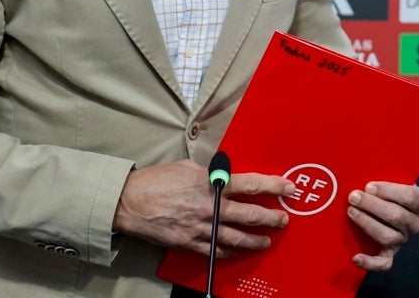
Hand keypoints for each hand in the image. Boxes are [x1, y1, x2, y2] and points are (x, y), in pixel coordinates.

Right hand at [113, 160, 294, 256]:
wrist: (130, 202)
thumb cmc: (156, 181)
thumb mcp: (188, 167)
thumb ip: (210, 173)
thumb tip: (223, 176)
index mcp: (210, 184)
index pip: (250, 185)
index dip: (273, 187)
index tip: (288, 189)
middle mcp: (209, 207)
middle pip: (249, 215)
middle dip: (270, 218)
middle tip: (283, 220)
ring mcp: (201, 227)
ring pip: (237, 238)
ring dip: (255, 240)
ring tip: (266, 241)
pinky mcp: (190, 243)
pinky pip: (216, 251)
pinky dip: (230, 251)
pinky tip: (238, 250)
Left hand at [346, 181, 418, 271]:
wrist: (386, 204)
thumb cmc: (386, 188)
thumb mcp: (392, 177)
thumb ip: (385, 173)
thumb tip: (367, 171)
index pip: (411, 197)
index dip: (389, 191)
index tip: (369, 186)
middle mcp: (414, 224)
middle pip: (397, 216)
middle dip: (372, 205)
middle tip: (353, 196)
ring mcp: (402, 239)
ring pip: (388, 236)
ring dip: (367, 223)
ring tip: (351, 211)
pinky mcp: (389, 253)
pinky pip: (383, 263)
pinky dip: (369, 262)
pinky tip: (355, 257)